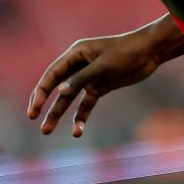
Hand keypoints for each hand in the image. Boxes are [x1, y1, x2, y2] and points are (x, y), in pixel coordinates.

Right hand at [27, 30, 166, 136]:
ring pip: (69, 98)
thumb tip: (60, 91)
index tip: (33, 109)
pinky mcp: (100, 86)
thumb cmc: (126, 52)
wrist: (150, 52)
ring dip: (59, 114)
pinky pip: (86, 104)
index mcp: (76, 53)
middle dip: (44, 102)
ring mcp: (89, 77)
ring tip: (46, 131)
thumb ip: (82, 78)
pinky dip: (81, 117)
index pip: (52, 74)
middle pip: (56, 86)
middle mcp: (79, 64)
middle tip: (33, 118)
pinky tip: (77, 131)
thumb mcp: (104, 65)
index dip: (41, 91)